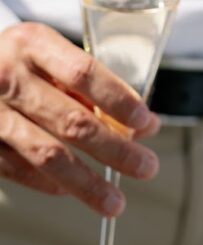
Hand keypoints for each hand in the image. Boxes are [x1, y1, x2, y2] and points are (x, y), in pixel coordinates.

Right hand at [0, 22, 159, 214]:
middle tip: (146, 166)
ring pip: (48, 155)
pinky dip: (51, 185)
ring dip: (87, 182)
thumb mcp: (43, 51)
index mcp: (32, 44)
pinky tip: (73, 190)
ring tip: (115, 201)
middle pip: (72, 120)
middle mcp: (8, 77)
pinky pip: (21, 171)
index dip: (118, 100)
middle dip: (116, 149)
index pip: (84, 73)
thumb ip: (82, 83)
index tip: (146, 121)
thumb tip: (136, 124)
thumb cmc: (12, 59)